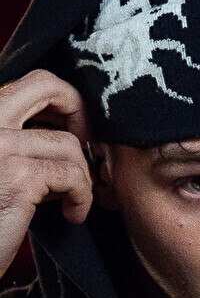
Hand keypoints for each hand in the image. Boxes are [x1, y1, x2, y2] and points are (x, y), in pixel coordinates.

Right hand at [1, 70, 92, 266]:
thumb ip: (17, 139)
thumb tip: (63, 123)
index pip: (28, 83)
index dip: (60, 101)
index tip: (70, 130)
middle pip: (45, 85)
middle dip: (78, 111)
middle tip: (84, 144)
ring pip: (67, 143)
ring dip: (80, 173)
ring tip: (69, 197)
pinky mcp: (17, 177)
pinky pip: (73, 175)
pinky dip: (82, 197)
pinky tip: (72, 214)